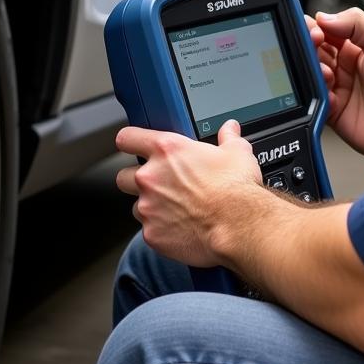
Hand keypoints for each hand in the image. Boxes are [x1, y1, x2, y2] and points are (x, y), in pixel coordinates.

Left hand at [115, 120, 262, 266]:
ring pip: (136, 207)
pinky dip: (161, 231)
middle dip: (138, 180)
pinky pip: (149, 231)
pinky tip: (181, 229)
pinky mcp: (152, 234)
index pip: (128, 138)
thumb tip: (229, 129)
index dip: (130, 141)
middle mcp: (150, 177)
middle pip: (124, 176)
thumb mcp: (236, 152)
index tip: (134, 146)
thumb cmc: (235, 188)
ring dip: (150, 207)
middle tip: (161, 184)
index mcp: (167, 150)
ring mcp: (148, 207)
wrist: (238, 224)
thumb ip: (227, 137)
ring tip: (175, 210)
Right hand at [306, 8, 363, 166]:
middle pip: (313, 51)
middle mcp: (344, 66)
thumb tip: (324, 16)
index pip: (326, 29)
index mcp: (356, 46)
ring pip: (309, 74)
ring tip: (328, 75)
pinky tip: (330, 95)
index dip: (316, 28)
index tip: (314, 31)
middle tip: (314, 49)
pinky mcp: (331, 111)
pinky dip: (315, 96)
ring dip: (313, 72)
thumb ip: (356, 23)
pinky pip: (312, 100)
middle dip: (309, 48)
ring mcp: (337, 88)